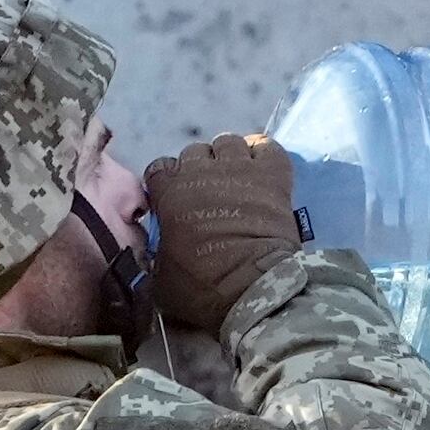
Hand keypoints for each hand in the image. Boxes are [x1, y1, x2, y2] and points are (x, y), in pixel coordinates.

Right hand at [137, 135, 303, 332]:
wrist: (253, 287)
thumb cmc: (201, 286)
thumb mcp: (161, 277)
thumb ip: (156, 254)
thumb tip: (158, 251)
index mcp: (169, 191)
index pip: (159, 169)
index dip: (166, 184)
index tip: (173, 201)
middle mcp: (201, 170)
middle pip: (194, 153)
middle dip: (198, 170)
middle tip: (208, 196)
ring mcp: (238, 167)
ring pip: (228, 143)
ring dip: (228, 158)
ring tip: (235, 180)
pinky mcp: (272, 173)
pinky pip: (266, 146)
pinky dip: (263, 154)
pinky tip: (262, 169)